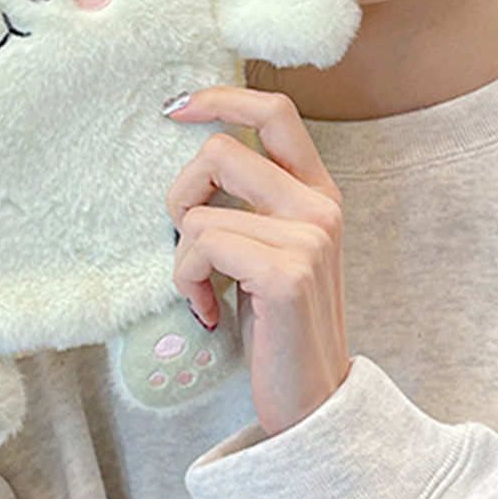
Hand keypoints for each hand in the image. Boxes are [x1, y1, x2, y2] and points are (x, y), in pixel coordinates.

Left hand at [164, 87, 348, 435]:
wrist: (313, 400)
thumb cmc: (278, 327)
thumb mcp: (271, 250)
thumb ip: (251, 203)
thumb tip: (195, 161)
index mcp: (318, 193)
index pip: (276, 111)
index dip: (221, 98)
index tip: (177, 109)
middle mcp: (320, 207)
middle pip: (219, 152)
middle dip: (180, 197)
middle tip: (188, 246)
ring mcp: (309, 239)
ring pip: (199, 211)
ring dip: (183, 259)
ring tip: (205, 291)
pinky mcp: (287, 273)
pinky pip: (202, 246)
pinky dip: (189, 282)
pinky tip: (209, 311)